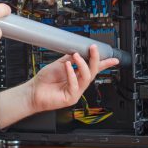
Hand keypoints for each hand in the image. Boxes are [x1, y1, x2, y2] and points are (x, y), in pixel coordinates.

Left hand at [0, 45, 118, 128]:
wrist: (33, 91)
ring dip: (82, 65)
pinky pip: (75, 84)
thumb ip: (69, 58)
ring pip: (86, 78)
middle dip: (95, 59)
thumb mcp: (59, 64)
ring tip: (76, 56)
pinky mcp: (70, 98)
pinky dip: (71, 74)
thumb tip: (78, 50)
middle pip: (92, 71)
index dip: (104, 63)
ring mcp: (75, 91)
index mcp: (77, 75)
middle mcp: (78, 83)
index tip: (113, 59)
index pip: (93, 68)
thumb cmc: (45, 80)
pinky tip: (68, 66)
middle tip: (93, 49)